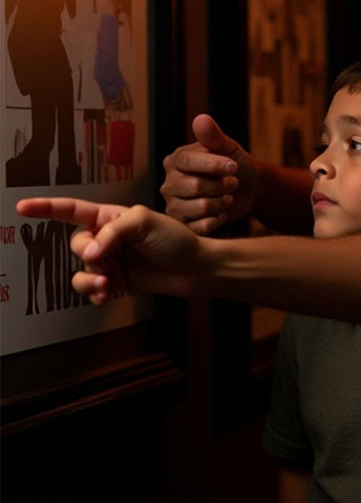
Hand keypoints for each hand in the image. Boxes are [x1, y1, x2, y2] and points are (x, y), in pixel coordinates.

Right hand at [16, 198, 209, 302]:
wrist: (197, 269)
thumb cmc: (177, 239)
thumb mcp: (145, 221)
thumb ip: (112, 232)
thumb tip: (90, 254)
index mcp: (111, 217)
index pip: (72, 210)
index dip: (46, 208)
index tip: (22, 207)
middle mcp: (107, 238)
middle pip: (77, 245)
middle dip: (87, 254)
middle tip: (103, 261)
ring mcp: (111, 261)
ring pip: (81, 270)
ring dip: (90, 279)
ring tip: (108, 283)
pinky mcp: (117, 282)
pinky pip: (92, 289)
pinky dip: (95, 293)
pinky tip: (107, 294)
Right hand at [160, 114, 258, 233]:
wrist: (249, 191)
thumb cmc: (235, 166)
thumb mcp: (229, 148)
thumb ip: (214, 137)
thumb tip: (201, 119)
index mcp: (176, 161)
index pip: (187, 162)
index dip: (214, 165)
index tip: (233, 166)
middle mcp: (170, 183)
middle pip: (194, 186)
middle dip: (222, 185)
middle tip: (232, 182)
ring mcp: (174, 206)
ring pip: (200, 207)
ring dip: (223, 202)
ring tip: (227, 196)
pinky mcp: (184, 225)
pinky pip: (202, 226)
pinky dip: (219, 219)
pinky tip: (221, 213)